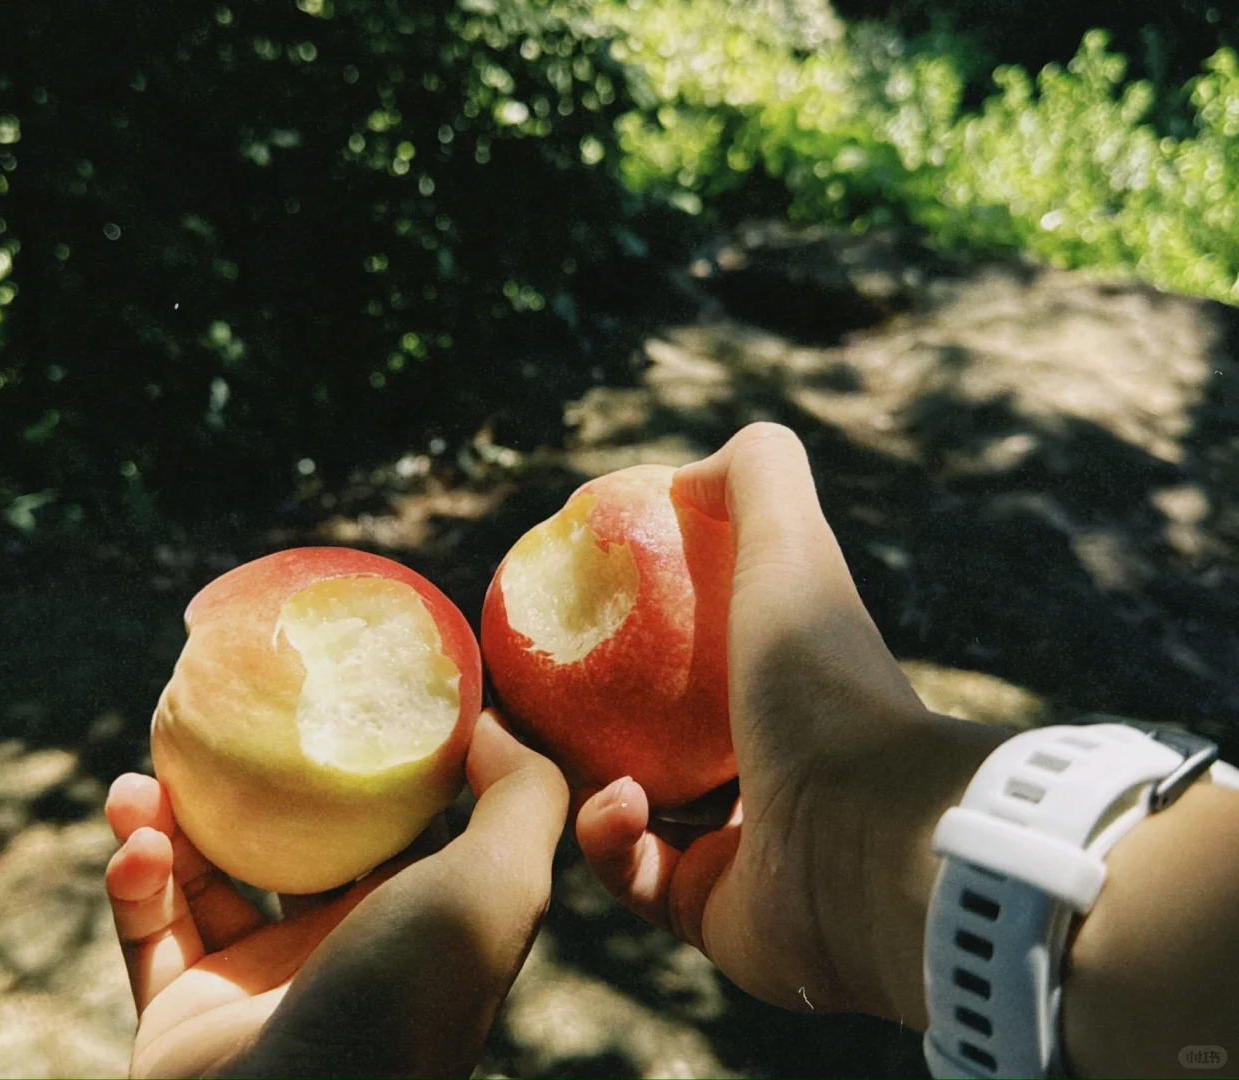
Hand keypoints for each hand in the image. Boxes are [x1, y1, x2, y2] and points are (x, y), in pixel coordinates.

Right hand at [106, 709, 567, 1077]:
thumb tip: (495, 721)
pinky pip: (149, 929)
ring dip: (167, 819)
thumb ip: (523, 799)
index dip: (362, 752)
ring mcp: (256, 982)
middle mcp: (337, 947)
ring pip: (202, 873)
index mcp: (411, 917)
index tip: (328, 683)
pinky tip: (138, 847)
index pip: (388, 816)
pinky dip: (135, 881)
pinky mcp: (180, 1014)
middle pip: (286, 836)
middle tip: (208, 721)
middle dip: (246, 779)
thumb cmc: (404, 1004)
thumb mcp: (496, 886)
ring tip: (140, 784)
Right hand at [574, 423, 1005, 1019]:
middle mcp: (765, 763)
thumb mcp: (789, 548)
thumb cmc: (824, 686)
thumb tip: (687, 474)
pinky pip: (632, 873)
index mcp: (780, 687)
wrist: (867, 845)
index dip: (627, 627)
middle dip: (579, 714)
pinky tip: (612, 807)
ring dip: (578, 779)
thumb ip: (757, 477)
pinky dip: (608, 840)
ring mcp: (741, 844)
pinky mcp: (712, 912)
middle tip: (520, 695)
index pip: (690, 650)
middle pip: (651, 730)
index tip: (562, 610)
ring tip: (539, 752)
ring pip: (627, 808)